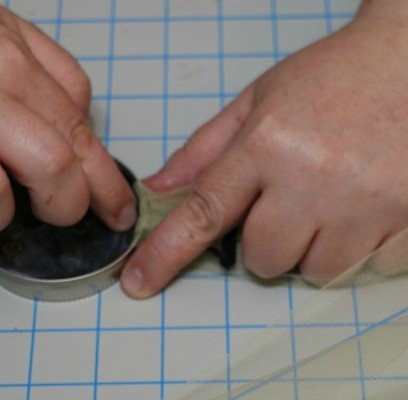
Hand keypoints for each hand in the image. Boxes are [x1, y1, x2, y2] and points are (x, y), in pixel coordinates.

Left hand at [121, 1, 407, 297]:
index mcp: (267, 143)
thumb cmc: (330, 76)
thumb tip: (160, 191)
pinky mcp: (405, 221)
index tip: (139, 282)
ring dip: (310, 247)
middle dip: (263, 241)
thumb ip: (204, 150)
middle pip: (262, 258)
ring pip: (312, 270)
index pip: (204, 212)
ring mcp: (364, 204)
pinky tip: (361, 204)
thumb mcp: (258, 100)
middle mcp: (313, 178)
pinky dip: (353, 247)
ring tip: (327, 200)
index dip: (166, 253)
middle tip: (284, 202)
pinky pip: (362, 267)